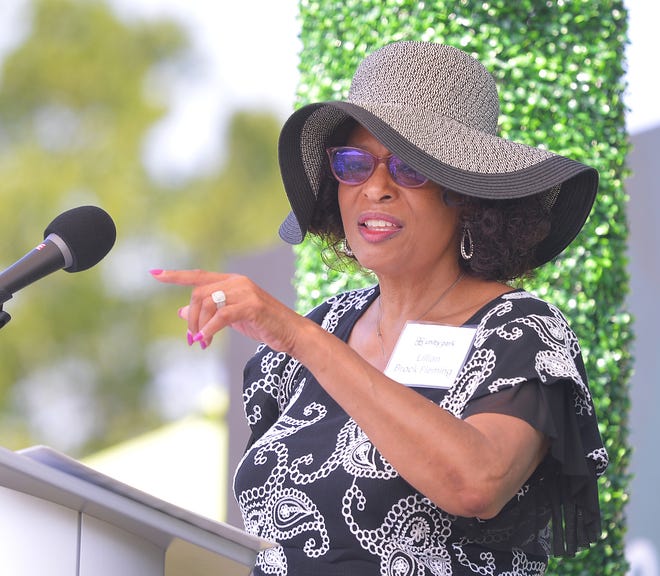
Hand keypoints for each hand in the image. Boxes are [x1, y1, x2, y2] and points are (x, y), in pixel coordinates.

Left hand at [150, 268, 300, 351]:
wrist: (291, 333)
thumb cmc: (263, 325)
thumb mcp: (231, 318)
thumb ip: (209, 312)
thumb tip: (181, 312)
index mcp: (232, 281)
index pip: (199, 276)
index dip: (176, 276)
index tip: (154, 274)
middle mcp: (238, 282)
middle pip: (199, 294)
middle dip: (190, 318)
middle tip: (192, 338)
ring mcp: (246, 293)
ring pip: (208, 304)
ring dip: (199, 327)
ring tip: (202, 343)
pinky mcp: (252, 307)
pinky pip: (222, 316)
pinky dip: (210, 328)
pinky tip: (207, 339)